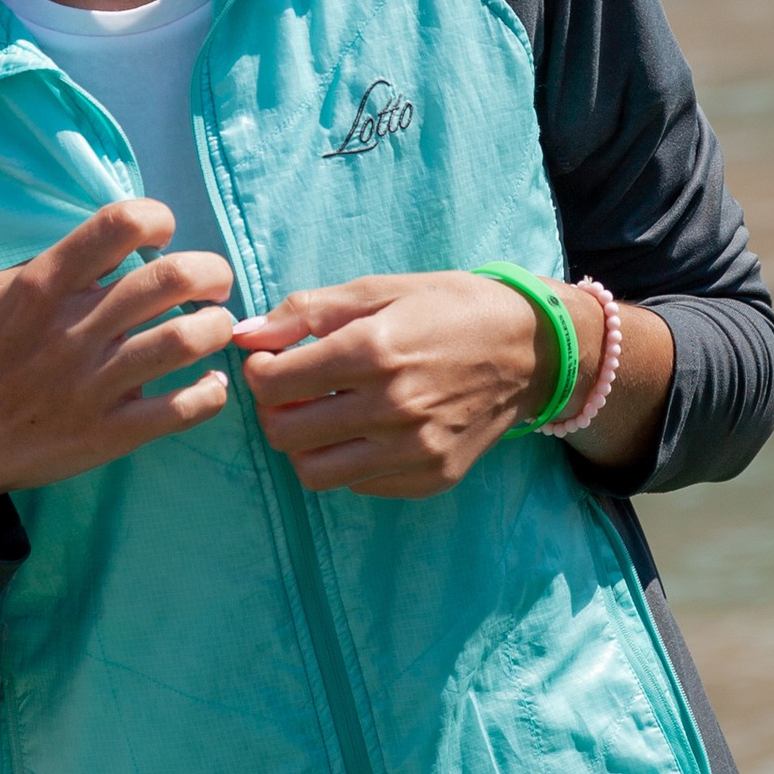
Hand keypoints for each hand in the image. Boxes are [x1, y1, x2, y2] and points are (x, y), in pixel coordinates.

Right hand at [0, 198, 236, 527]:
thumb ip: (44, 267)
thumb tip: (102, 247)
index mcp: (44, 286)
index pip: (118, 225)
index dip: (157, 219)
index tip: (162, 236)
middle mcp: (73, 330)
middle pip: (170, 278)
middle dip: (211, 272)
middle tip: (214, 283)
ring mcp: (93, 385)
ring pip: (184, 340)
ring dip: (216, 327)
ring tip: (215, 327)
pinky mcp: (107, 435)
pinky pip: (181, 409)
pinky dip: (210, 392)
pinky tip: (211, 382)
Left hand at [237, 270, 586, 497]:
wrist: (530, 349)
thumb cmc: (448, 308)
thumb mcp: (378, 289)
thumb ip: (305, 311)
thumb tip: (243, 333)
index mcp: (373, 350)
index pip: (272, 383)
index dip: (257, 371)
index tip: (270, 361)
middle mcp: (392, 406)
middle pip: (284, 433)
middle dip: (274, 411)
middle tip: (290, 392)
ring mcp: (414, 449)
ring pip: (314, 472)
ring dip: (304, 446)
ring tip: (322, 416)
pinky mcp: (432, 476)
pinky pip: (360, 485)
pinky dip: (348, 461)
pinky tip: (365, 430)